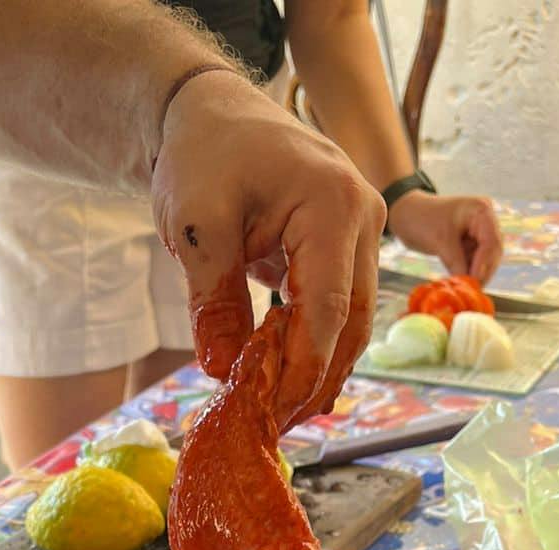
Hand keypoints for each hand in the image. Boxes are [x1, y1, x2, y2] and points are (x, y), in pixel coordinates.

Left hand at [152, 70, 385, 425]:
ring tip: (282, 412)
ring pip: (352, 319)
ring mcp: (360, 230)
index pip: (327, 311)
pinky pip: (337, 304)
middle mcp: (362, 218)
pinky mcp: (344, 243)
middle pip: (352, 322)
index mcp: (332, 207)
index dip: (302, 372)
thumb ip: (212, 301)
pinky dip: (313, 342)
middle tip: (277, 426)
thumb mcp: (196, 230)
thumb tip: (221, 370)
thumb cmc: (202, 157)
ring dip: (320, 367)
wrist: (209, 114)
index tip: (272, 414)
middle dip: (317, 380)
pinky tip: (286, 378)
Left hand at [386, 190, 502, 282]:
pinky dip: (469, 272)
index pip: (491, 241)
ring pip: (485, 259)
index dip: (484, 264)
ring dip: (476, 274)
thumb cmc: (422, 219)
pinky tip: (461, 283)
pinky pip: (474, 261)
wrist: (407, 215)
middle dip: (483, 271)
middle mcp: (485, 220)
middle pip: (493, 251)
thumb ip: (455, 262)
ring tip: (465, 290)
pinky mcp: (470, 243)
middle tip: (472, 291)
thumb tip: (467, 285)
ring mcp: (479, 232)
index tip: (474, 283)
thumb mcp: (440, 241)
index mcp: (481, 211)